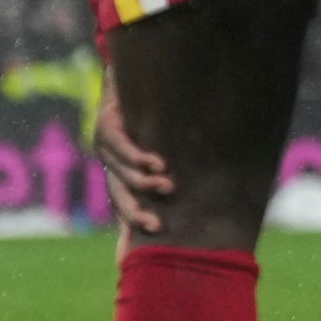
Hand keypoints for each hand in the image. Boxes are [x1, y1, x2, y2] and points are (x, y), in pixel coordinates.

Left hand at [95, 79, 172, 251]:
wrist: (138, 63)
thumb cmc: (158, 106)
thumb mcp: (169, 141)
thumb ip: (180, 165)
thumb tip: (216, 187)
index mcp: (123, 170)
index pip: (127, 204)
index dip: (131, 226)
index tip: (133, 257)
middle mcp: (110, 162)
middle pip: (120, 196)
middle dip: (135, 214)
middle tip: (158, 226)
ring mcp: (104, 143)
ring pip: (122, 172)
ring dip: (144, 182)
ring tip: (168, 186)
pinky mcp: (106, 122)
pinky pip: (120, 145)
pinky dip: (138, 156)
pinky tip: (157, 163)